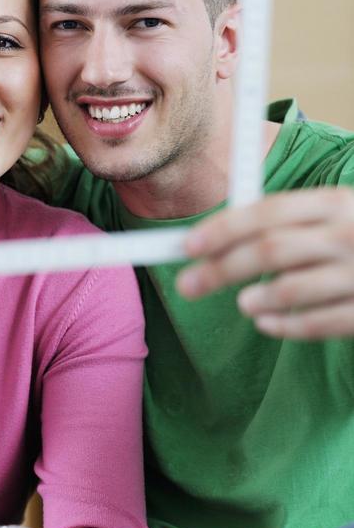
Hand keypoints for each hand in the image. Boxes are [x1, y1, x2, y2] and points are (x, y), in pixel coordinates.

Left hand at [177, 187, 353, 338]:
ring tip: (242, 303)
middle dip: (220, 269)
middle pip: (269, 251)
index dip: (222, 229)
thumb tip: (221, 233)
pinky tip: (267, 323)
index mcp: (336, 202)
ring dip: (257, 299)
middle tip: (188, 284)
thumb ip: (290, 219)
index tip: (188, 246)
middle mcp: (348, 234)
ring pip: (291, 289)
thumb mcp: (339, 211)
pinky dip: (287, 325)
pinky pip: (320, 323)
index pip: (266, 212)